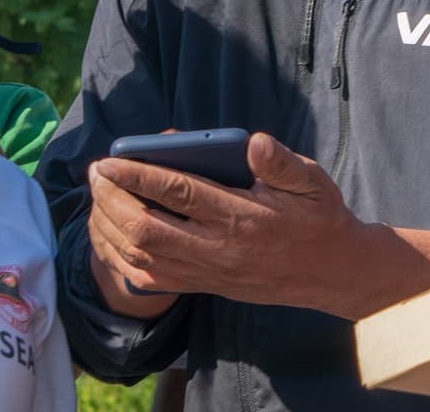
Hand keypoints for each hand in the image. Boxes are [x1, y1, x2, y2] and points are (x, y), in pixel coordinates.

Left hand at [89, 132, 378, 316]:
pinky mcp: (206, 286)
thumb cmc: (318, 217)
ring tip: (98, 198)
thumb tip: (253, 142)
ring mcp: (210, 273)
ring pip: (144, 256)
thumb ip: (281, 162)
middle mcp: (220, 249)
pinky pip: (153, 280)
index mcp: (243, 217)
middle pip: (148, 229)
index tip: (109, 160)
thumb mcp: (312, 181)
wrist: (333, 272)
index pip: (179, 194)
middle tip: (96, 173)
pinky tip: (111, 235)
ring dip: (112, 228)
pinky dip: (124, 258)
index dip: (139, 175)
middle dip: (113, 200)